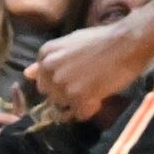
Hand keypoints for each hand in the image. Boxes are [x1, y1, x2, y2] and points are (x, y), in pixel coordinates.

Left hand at [27, 15, 149, 118]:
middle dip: (66, 94)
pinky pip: (80, 114)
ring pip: (64, 106)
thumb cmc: (102, 39)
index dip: (60, 82)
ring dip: (78, 102)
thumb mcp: (70, 43)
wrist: (126, 42)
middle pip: (51, 95)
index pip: (43, 81)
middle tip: (86, 85)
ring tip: (95, 89)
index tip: (75, 78)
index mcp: (45, 54)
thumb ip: (49, 60)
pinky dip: (90, 109)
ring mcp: (63, 85)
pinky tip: (100, 97)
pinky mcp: (79, 98)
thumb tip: (27, 74)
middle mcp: (50, 70)